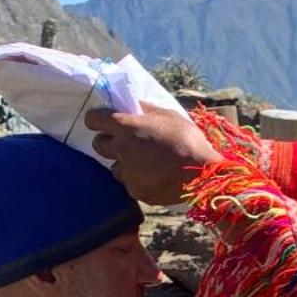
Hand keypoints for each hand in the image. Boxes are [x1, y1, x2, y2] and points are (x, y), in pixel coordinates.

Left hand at [84, 103, 220, 205]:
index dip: (97, 119)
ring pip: (115, 167)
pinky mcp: (135, 191)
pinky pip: (131, 184)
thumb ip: (146, 110)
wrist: (203, 175)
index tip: (104, 122)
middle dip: (109, 142)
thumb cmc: (189, 141)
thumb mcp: (169, 116)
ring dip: (125, 164)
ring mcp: (127, 173)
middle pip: (98, 145)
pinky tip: (156, 178)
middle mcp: (120, 150)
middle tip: (127, 143)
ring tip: (147, 164)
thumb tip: (132, 105)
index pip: (93, 119)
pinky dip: (139, 181)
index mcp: (126, 127)